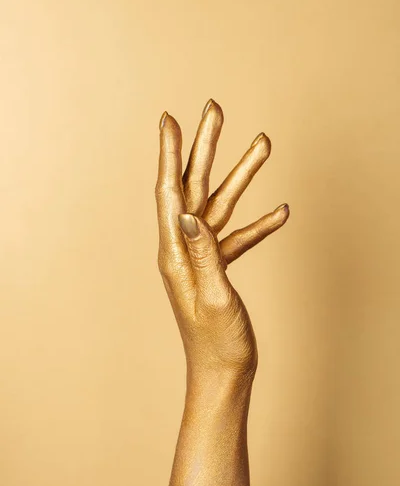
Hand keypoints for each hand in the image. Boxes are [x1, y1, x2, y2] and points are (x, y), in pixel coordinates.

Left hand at [155, 99, 288, 380]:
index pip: (169, 192)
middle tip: (215, 110)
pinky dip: (257, 224)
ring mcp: (202, 258)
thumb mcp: (212, 297)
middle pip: (194, 187)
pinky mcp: (218, 270)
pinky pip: (238, 238)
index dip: (169, 152)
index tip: (170, 118)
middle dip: (205, 147)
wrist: (223, 374)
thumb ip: (204, 254)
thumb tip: (189, 214)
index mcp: (175, 253)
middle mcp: (184, 250)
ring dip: (241, 176)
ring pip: (220, 206)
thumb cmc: (217, 344)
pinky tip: (279, 212)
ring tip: (262, 144)